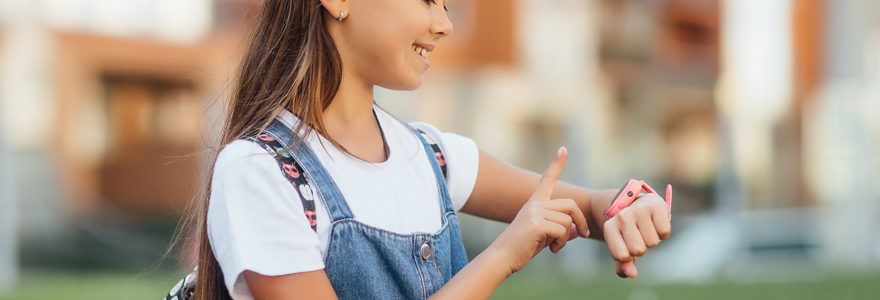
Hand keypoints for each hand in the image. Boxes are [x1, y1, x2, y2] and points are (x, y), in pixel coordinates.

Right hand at [486, 147, 589, 273]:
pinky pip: (563, 230)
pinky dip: (562, 242)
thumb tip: (579, 230)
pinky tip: (552, 249)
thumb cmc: (521, 248)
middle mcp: (534, 204)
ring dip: (567, 237)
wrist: (502, 257)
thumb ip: (561, 230)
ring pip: (568, 220)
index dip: (556, 164)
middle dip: (580, 220)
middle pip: (570, 204)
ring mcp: (535, 212)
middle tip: (583, 235)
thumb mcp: (545, 237)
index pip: (547, 179)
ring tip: (555, 246)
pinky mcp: (537, 223)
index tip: (563, 150)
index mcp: (534, 203)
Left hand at [603, 192, 670, 277]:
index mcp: (609, 227)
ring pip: (653, 242)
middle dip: (642, 248)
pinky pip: (664, 232)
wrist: (638, 204)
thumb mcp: (622, 247)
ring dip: (652, 239)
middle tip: (638, 236)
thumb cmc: (628, 231)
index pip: (621, 256)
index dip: (628, 256)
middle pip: (639, 250)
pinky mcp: (656, 206)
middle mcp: (622, 217)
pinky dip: (663, 232)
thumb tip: (632, 275)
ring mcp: (638, 210)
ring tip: (646, 228)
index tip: (626, 245)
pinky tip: (655, 222)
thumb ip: (623, 265)